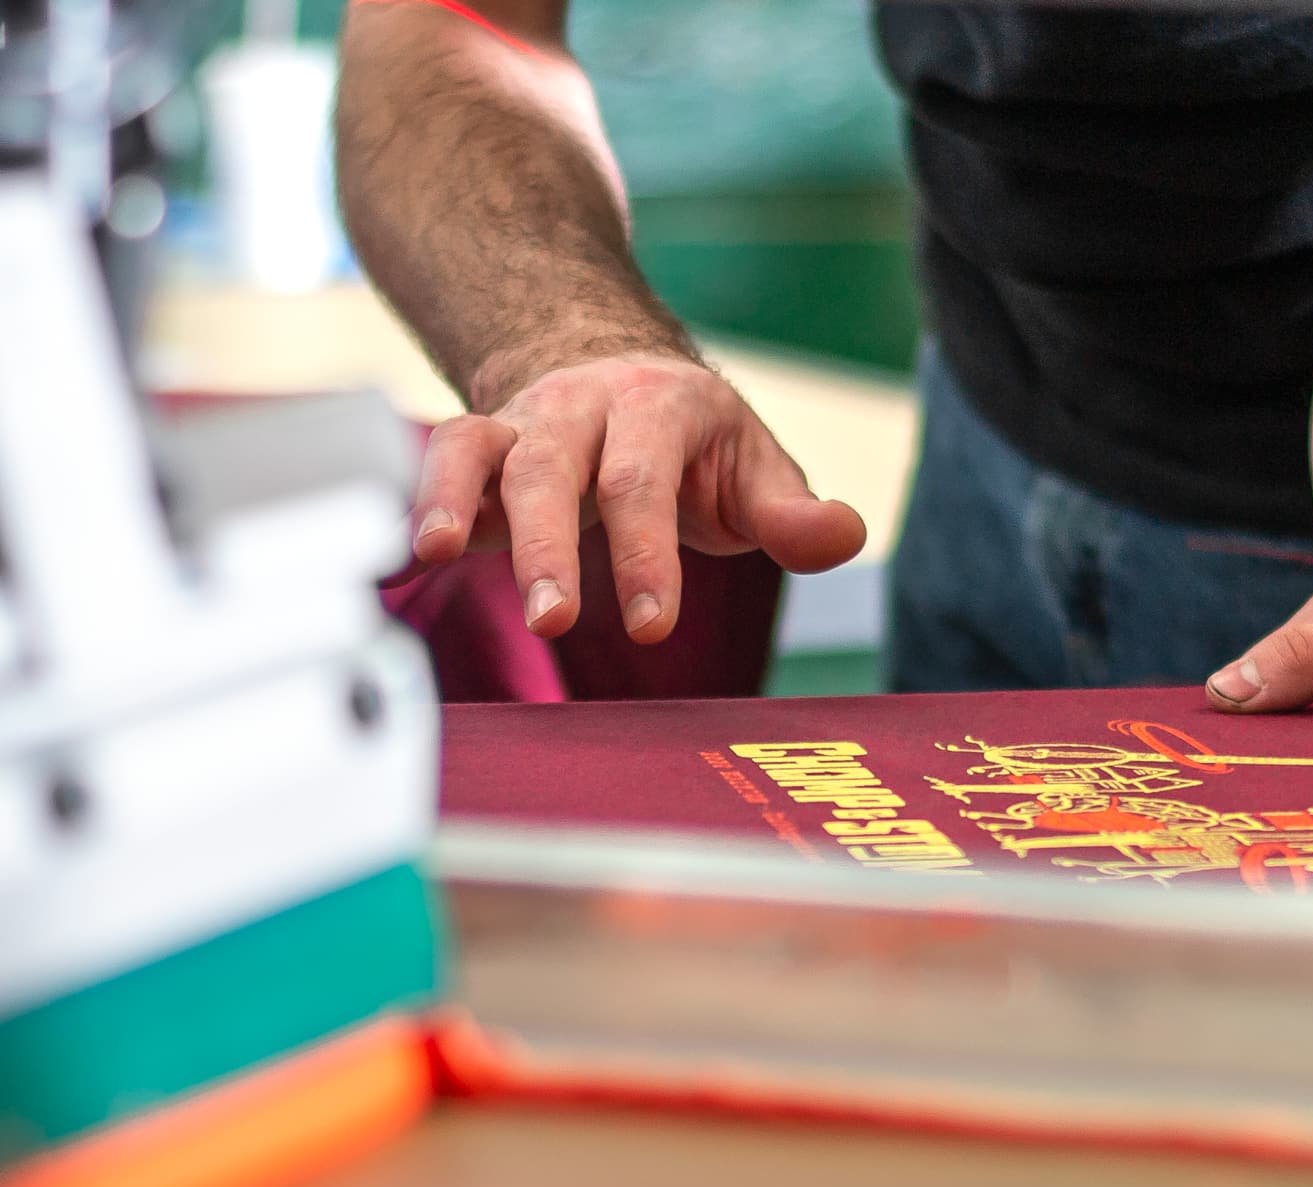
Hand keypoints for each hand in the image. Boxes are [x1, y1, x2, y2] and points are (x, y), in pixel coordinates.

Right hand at [408, 354, 865, 640]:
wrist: (617, 371)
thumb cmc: (696, 446)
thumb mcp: (756, 470)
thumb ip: (793, 513)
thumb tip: (844, 535)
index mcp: (663, 405)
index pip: (646, 481)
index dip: (648, 554)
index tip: (654, 625)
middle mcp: (582, 405)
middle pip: (555, 467)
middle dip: (549, 545)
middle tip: (552, 619)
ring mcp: (523, 421)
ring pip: (481, 451)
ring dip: (455, 500)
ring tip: (437, 552)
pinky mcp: (478, 447)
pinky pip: (438, 458)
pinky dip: (416, 495)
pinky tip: (405, 548)